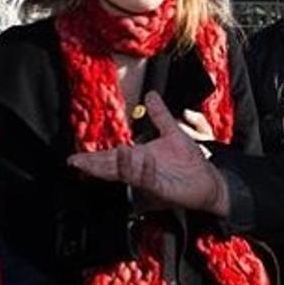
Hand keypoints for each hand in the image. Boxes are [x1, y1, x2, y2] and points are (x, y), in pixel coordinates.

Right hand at [68, 92, 228, 216]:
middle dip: (95, 165)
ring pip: (128, 173)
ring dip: (119, 164)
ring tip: (113, 152)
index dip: (92, 158)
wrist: (210, 181)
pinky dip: (143, 170)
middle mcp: (140, 170)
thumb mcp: (172, 132)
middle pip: (112, 167)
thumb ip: (159, 115)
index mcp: (138, 157)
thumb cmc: (190, 162)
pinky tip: (140, 159)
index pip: (110, 157)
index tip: (74, 158)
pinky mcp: (162, 189)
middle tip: (77, 162)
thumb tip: (150, 95)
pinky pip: (149, 180)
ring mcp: (149, 180)